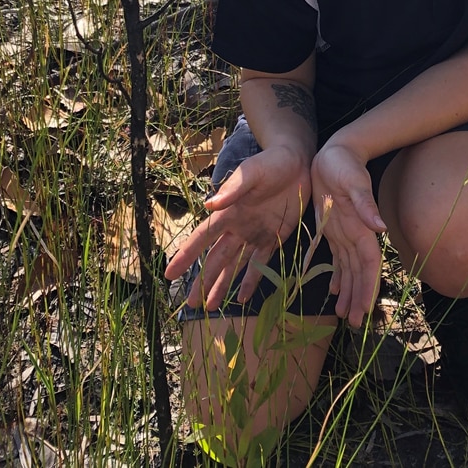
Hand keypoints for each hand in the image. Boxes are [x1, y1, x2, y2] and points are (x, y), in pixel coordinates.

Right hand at [165, 145, 311, 308]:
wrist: (297, 161)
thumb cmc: (270, 163)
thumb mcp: (251, 173)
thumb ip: (233, 189)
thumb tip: (208, 205)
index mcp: (228, 212)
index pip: (202, 237)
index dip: (186, 255)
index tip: (169, 273)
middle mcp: (238, 227)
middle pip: (216, 258)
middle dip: (203, 280)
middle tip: (190, 303)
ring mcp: (256, 234)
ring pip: (235, 265)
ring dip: (223, 285)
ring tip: (211, 307)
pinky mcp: (276, 237)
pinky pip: (261, 263)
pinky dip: (252, 280)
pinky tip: (243, 298)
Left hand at [311, 142, 386, 326]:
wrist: (337, 151)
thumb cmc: (345, 164)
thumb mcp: (354, 182)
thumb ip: (366, 205)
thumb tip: (380, 227)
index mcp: (362, 227)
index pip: (368, 264)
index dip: (367, 287)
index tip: (364, 310)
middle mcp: (355, 234)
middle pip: (359, 272)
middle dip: (358, 297)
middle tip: (354, 323)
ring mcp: (344, 233)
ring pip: (348, 269)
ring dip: (348, 291)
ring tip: (344, 314)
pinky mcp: (333, 229)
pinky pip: (337, 258)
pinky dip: (337, 275)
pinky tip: (333, 290)